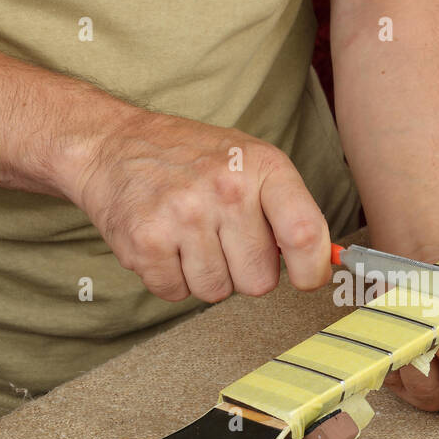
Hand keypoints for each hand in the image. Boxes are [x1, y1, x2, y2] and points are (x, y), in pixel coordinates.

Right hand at [66, 111, 330, 302]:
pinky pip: (176, 293)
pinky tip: (165, 244)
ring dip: (205, 274)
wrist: (115, 146)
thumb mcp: (252, 162)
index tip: (306, 277)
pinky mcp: (145, 241)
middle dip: (245, 271)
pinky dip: (170, 278)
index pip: (305, 234)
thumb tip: (322, 265)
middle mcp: (225, 189)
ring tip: (191, 237)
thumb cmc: (194, 159)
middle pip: (259, 280)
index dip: (312, 270)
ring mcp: (182, 215)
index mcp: (263, 167)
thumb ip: (290, 210)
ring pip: (216, 291)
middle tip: (224, 239)